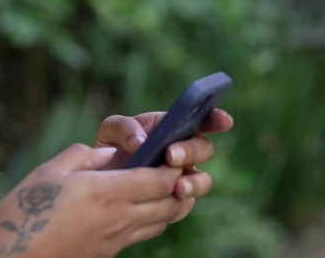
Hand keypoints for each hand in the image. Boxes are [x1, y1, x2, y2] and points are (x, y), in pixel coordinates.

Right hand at [0, 143, 196, 257]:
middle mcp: (120, 219)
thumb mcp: (50, 170)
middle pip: (172, 204)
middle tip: (175, 168)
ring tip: (160, 187)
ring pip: (162, 222)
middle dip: (181, 186)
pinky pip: (143, 234)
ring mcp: (116, 240)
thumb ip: (85, 156)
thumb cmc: (24, 210)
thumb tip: (108, 153)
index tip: (174, 152)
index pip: (161, 180)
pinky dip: (151, 219)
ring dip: (169, 204)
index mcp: (108, 193)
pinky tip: (136, 207)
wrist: (11, 257)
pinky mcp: (108, 253)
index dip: (174, 166)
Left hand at [94, 108, 232, 197]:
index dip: (217, 119)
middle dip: (190, 151)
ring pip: (203, 181)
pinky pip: (185, 205)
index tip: (224, 120)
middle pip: (204, 150)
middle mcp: (186, 152)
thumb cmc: (112, 147)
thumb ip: (125, 128)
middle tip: (171, 156)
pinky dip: (178, 204)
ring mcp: (184, 177)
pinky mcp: (176, 202)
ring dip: (193, 183)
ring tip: (177, 187)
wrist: (100, 178)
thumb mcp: (112, 129)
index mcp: (176, 128)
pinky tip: (166, 203)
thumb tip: (140, 142)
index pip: (204, 120)